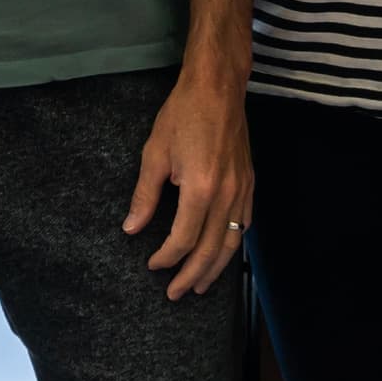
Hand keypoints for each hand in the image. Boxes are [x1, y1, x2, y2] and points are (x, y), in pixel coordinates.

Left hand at [125, 70, 254, 298]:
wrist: (217, 87)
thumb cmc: (182, 115)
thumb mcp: (154, 154)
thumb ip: (144, 196)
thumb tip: (131, 228)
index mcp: (200, 189)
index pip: (183, 239)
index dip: (166, 257)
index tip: (152, 265)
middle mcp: (226, 195)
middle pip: (210, 249)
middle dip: (191, 275)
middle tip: (174, 293)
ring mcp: (243, 190)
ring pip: (233, 241)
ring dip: (215, 268)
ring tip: (199, 285)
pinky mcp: (250, 182)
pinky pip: (246, 222)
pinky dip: (234, 243)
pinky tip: (223, 251)